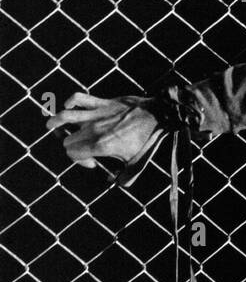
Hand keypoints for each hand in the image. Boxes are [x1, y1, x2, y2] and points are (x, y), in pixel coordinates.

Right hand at [45, 92, 161, 172]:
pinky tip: (70, 106)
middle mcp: (94, 130)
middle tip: (85, 150)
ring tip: (51, 126)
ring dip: (55, 122)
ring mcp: (96, 115)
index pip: (73, 154)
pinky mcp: (101, 103)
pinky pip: (80, 97)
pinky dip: (72, 101)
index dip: (79, 160)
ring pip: (65, 117)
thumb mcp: (138, 163)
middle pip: (68, 139)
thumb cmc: (148, 140)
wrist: (159, 116)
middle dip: (72, 147)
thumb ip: (126, 177)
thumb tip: (117, 184)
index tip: (93, 162)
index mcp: (100, 145)